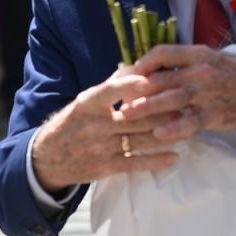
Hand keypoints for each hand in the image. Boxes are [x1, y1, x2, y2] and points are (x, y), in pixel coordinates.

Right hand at [29, 70, 186, 190]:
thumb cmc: (72, 124)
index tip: (154, 79)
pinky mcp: (105, 167)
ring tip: (188, 126)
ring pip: (140, 138)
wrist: (47, 159)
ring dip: (167, 133)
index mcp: (87, 103)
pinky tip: (174, 157)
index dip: (133, 85)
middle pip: (135, 115)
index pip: (111, 90)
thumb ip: (109, 87)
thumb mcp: (84, 103)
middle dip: (163, 109)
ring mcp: (100, 147)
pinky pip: (135, 162)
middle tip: (187, 102)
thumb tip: (136, 68)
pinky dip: (156, 160)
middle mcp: (94, 124)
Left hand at [121, 44, 235, 136]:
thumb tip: (150, 71)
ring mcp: (207, 93)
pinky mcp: (214, 114)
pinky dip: (173, 128)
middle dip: (135, 89)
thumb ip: (182, 64)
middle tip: (117, 99)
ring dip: (146, 107)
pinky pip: (190, 122)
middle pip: (160, 78)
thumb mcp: (209, 58)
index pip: (161, 53)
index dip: (140, 64)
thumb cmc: (232, 73)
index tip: (125, 75)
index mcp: (197, 54)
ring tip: (126, 115)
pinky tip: (158, 133)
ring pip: (170, 99)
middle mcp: (200, 71)